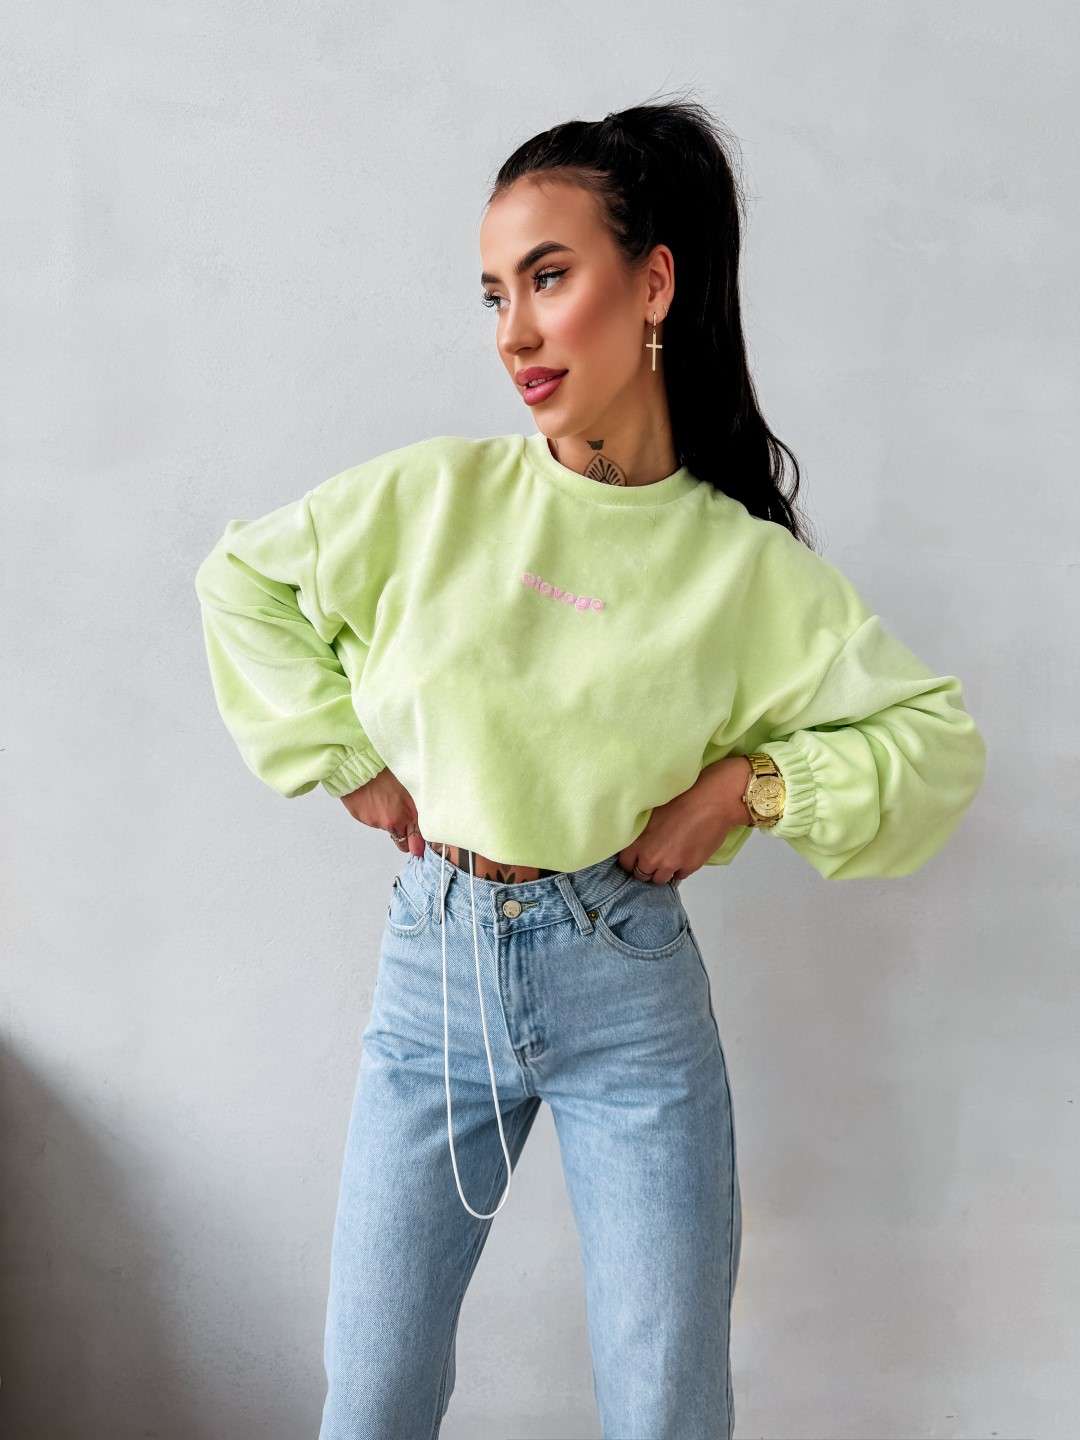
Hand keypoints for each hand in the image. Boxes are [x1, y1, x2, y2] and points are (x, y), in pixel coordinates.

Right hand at [338, 768, 425, 856]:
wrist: (360, 770)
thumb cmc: (384, 776)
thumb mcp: (408, 793)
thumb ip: (415, 814)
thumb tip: (419, 830)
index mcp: (406, 815)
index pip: (415, 842)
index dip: (417, 842)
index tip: (419, 844)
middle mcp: (391, 823)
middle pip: (401, 841)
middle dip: (403, 835)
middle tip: (402, 821)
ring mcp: (376, 822)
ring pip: (386, 828)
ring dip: (388, 820)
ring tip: (385, 800)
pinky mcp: (363, 820)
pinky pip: (372, 821)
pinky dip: (375, 814)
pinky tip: (375, 800)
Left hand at [615, 756, 752, 884]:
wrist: (711, 802)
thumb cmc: (681, 799)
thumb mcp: (652, 812)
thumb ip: (642, 831)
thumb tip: (639, 839)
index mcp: (639, 842)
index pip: (625, 863)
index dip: (631, 860)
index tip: (636, 856)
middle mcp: (652, 858)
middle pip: (642, 875)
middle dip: (645, 869)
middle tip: (653, 858)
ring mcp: (671, 864)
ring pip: (660, 880)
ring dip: (661, 872)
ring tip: (667, 859)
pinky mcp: (690, 867)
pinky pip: (679, 876)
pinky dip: (678, 870)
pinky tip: (682, 857)